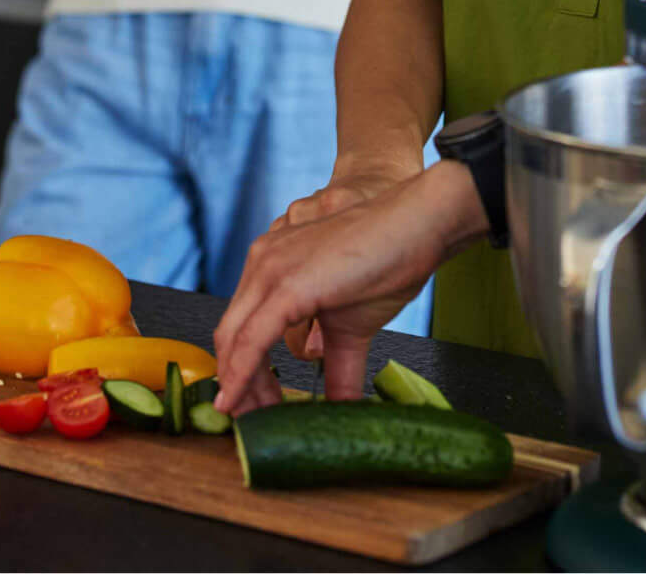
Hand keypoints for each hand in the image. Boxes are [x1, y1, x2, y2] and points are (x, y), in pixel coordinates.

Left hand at [212, 165, 480, 415]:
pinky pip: (251, 340)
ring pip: (233, 340)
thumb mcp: (352, 325)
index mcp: (271, 264)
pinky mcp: (286, 285)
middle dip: (236, 384)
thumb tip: (341, 408)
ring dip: (240, 387)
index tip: (252, 405)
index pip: (239, 325)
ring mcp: (269, 269)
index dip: (240, 370)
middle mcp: (262, 261)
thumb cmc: (388, 263)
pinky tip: (241, 402)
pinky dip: (241, 376)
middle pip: (229, 336)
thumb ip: (336, 365)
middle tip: (252, 419)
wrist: (416, 225)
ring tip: (257, 419)